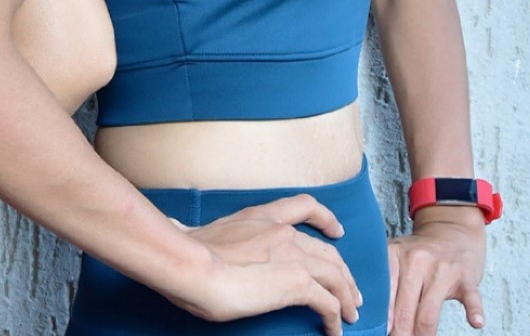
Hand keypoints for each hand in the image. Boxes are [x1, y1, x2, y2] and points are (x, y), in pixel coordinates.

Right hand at [177, 194, 360, 335]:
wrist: (193, 264)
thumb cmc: (188, 252)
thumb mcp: (200, 233)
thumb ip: (202, 234)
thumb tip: (179, 232)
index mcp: (260, 217)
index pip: (303, 206)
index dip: (325, 218)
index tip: (336, 231)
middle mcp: (283, 232)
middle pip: (327, 251)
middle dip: (343, 272)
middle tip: (349, 291)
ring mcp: (293, 256)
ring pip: (336, 275)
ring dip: (346, 296)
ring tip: (350, 313)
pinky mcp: (298, 283)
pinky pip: (329, 303)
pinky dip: (337, 318)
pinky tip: (335, 330)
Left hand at [388, 208, 486, 335]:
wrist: (451, 231)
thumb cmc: (421, 253)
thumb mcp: (397, 257)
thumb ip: (388, 283)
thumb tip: (377, 319)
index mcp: (394, 255)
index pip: (385, 295)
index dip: (383, 321)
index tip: (379, 332)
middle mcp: (416, 260)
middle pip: (405, 308)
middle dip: (401, 333)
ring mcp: (442, 268)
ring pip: (429, 310)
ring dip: (424, 335)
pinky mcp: (465, 277)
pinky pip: (471, 296)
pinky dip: (474, 310)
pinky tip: (475, 322)